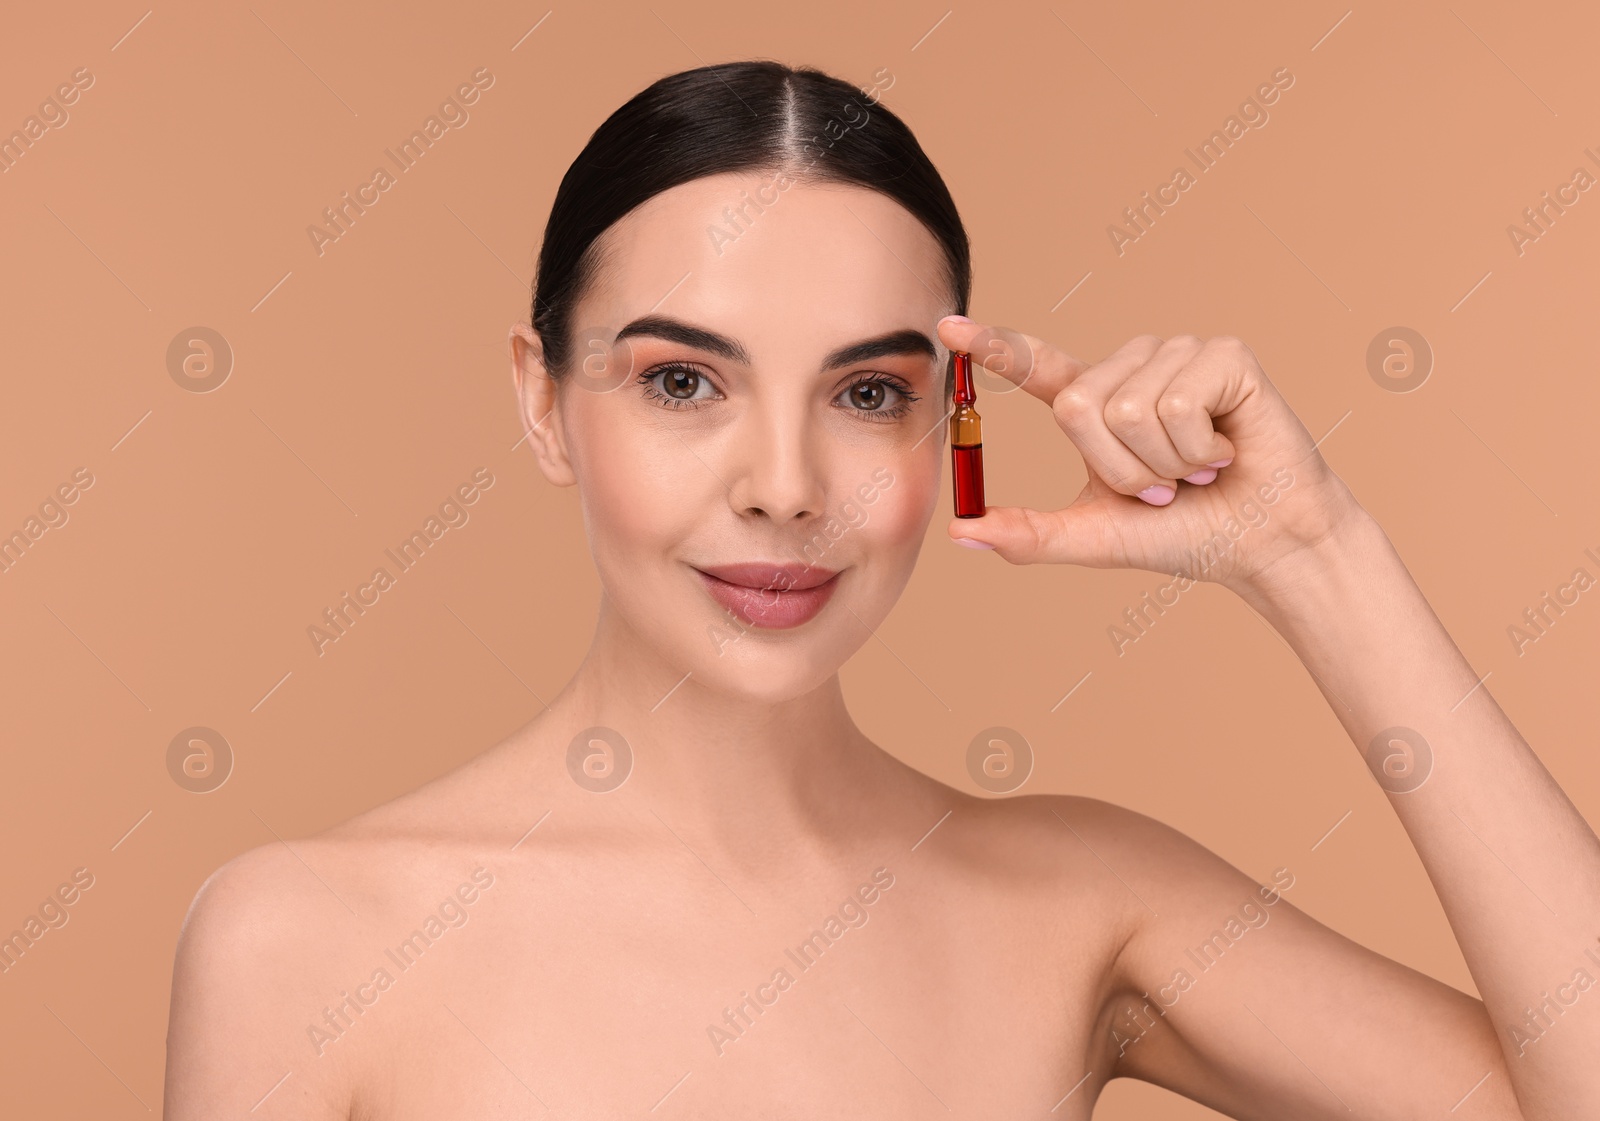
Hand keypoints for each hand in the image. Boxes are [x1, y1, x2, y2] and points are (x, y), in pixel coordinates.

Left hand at [937, 318, 1361, 593]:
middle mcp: (1132, 368)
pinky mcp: (1224, 354)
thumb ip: (1029, 534)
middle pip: (1080, 407)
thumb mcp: (1095, 537)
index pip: (1037, 367)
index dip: (995, 347)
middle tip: (1164, 486)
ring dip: (1165, 463)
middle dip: (1121, 469)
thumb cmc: (1185, 535)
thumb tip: (960, 532)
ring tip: (1200, 468)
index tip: (949, 328)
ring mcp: (1178, 355)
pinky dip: (1200, 449)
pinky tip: (1227, 451)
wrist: (1262, 544)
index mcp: (1097, 402)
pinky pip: (1178, 405)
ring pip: (1130, 409)